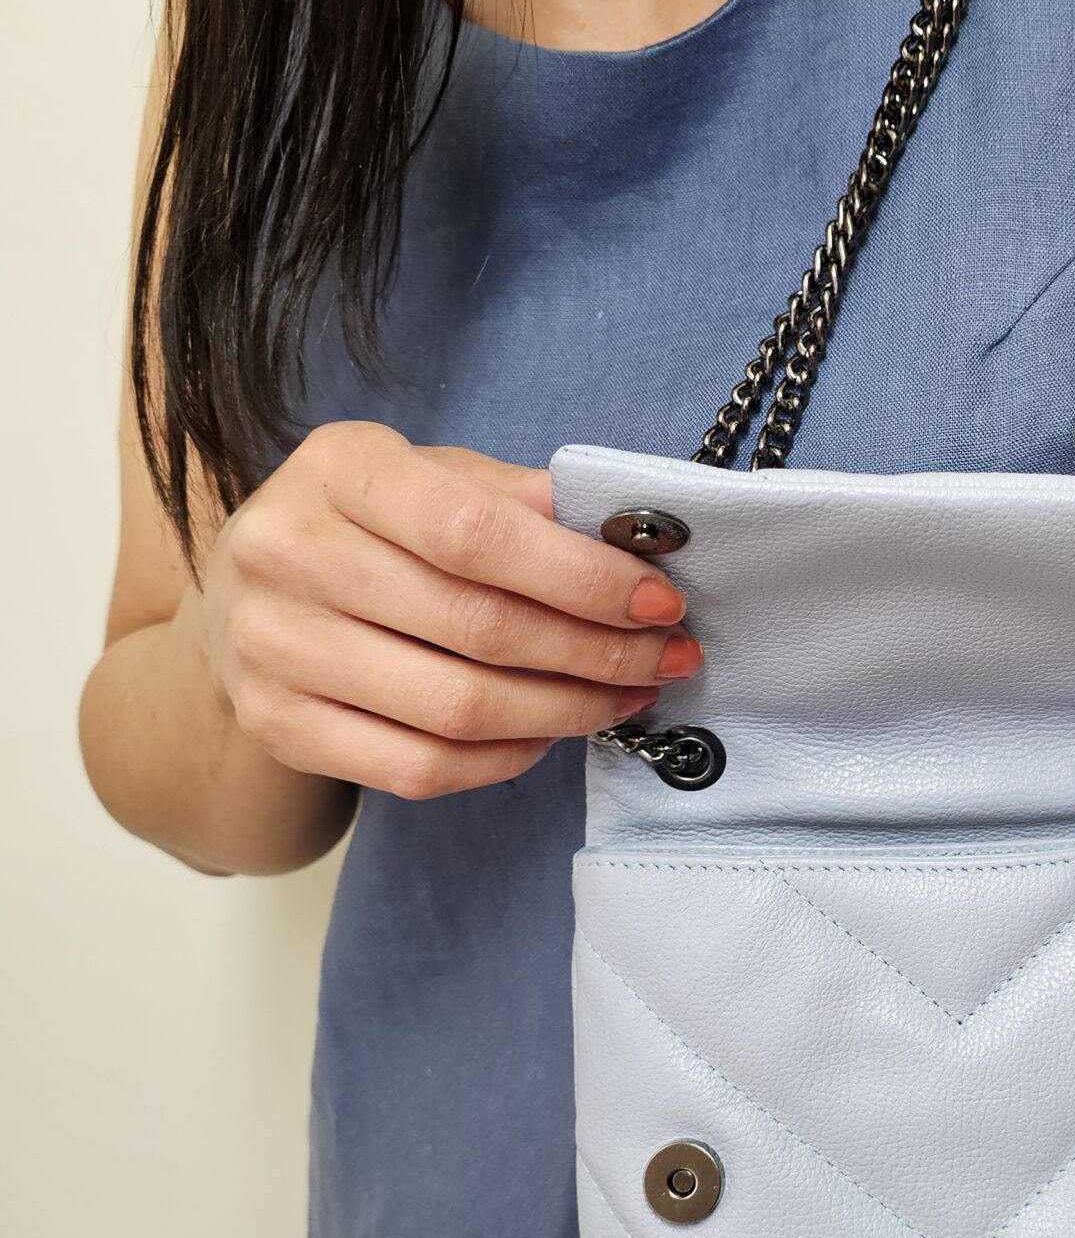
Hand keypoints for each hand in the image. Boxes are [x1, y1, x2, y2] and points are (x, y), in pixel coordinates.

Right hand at [187, 420, 701, 798]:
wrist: (244, 593)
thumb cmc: (370, 527)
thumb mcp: (436, 478)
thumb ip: (523, 501)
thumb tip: (636, 531)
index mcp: (341, 470)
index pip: (477, 534)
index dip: (584, 578)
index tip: (660, 603)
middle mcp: (288, 553)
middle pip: (478, 628)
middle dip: (598, 652)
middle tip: (667, 658)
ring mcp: (272, 648)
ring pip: (456, 710)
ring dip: (566, 712)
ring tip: (624, 697)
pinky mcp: (278, 725)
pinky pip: (419, 768)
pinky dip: (505, 759)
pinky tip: (549, 734)